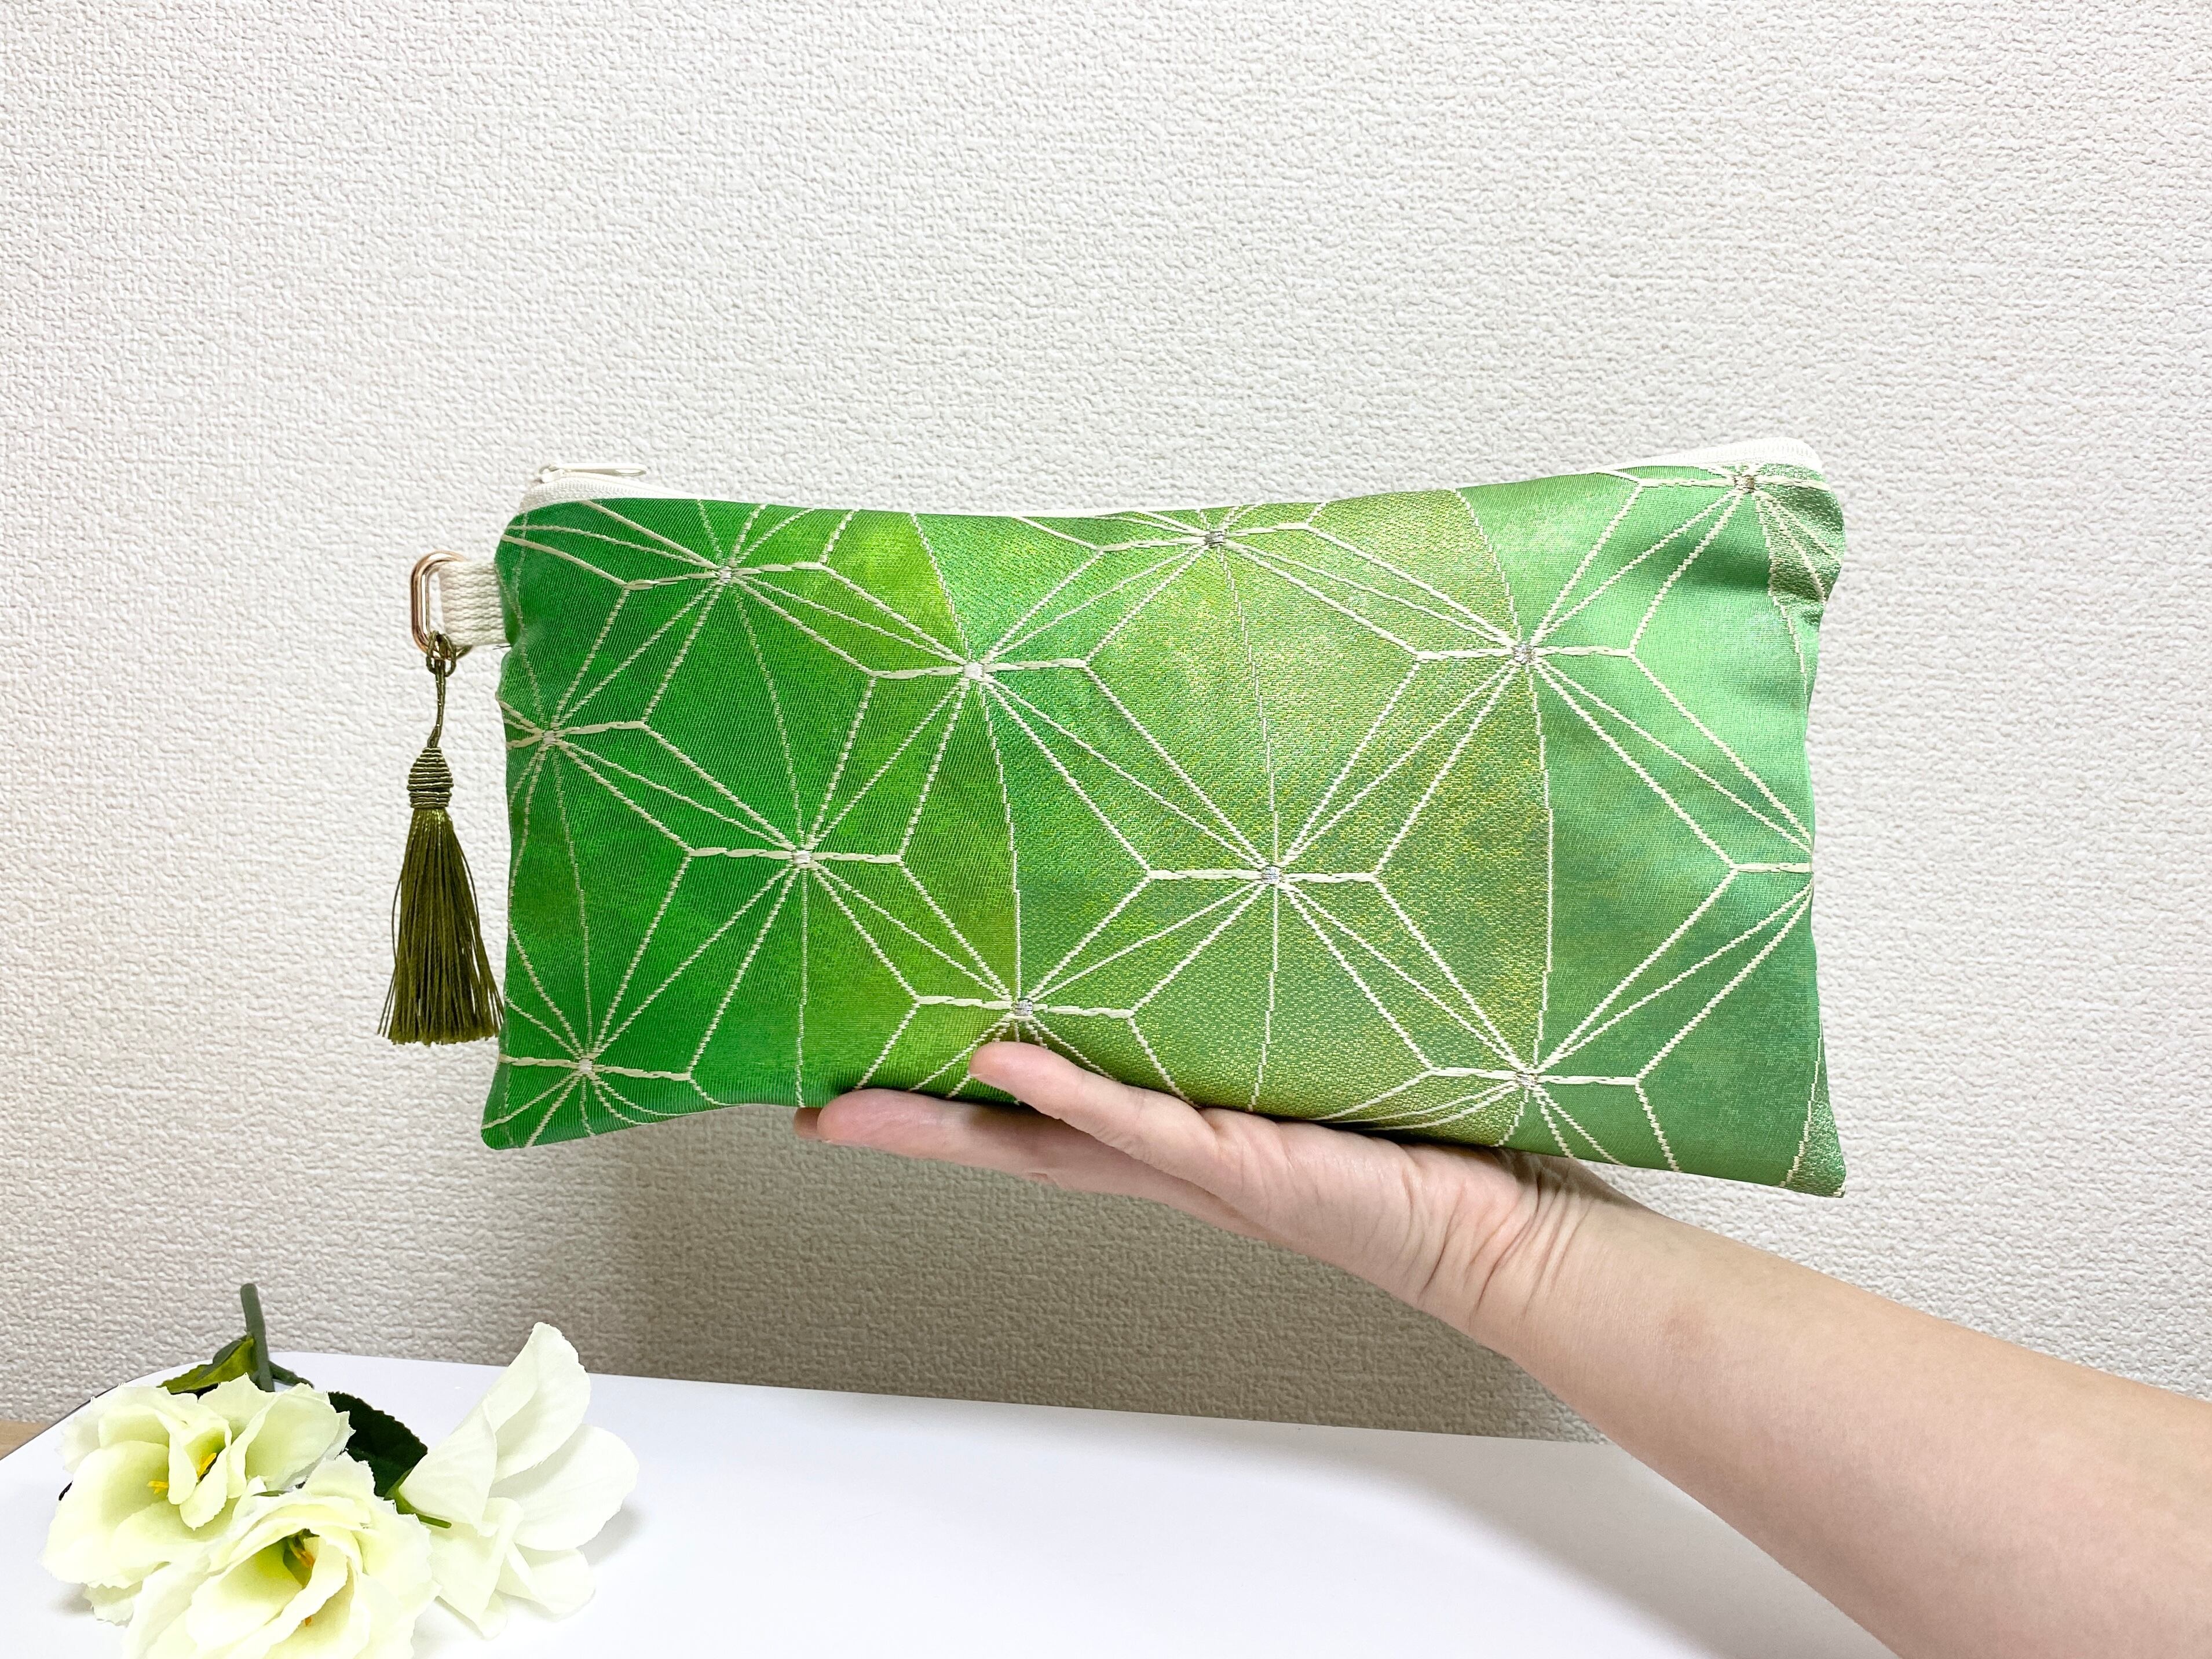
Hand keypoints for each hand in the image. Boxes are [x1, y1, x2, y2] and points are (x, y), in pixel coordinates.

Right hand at [795, 1041, 1631, 1348]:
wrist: (1507, 1226)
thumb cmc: (1426, 1136)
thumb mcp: (1314, 1055)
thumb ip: (1255, 1010)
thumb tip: (1220, 922)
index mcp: (1183, 1132)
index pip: (1047, 1115)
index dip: (958, 1100)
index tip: (876, 1069)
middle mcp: (1175, 1155)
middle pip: (1018, 1140)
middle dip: (915, 1123)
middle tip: (818, 1103)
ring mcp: (1200, 1164)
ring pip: (1052, 1137)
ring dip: (953, 1117)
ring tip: (860, 1091)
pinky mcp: (1247, 1164)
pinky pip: (1137, 1121)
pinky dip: (1065, 1091)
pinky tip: (995, 1059)